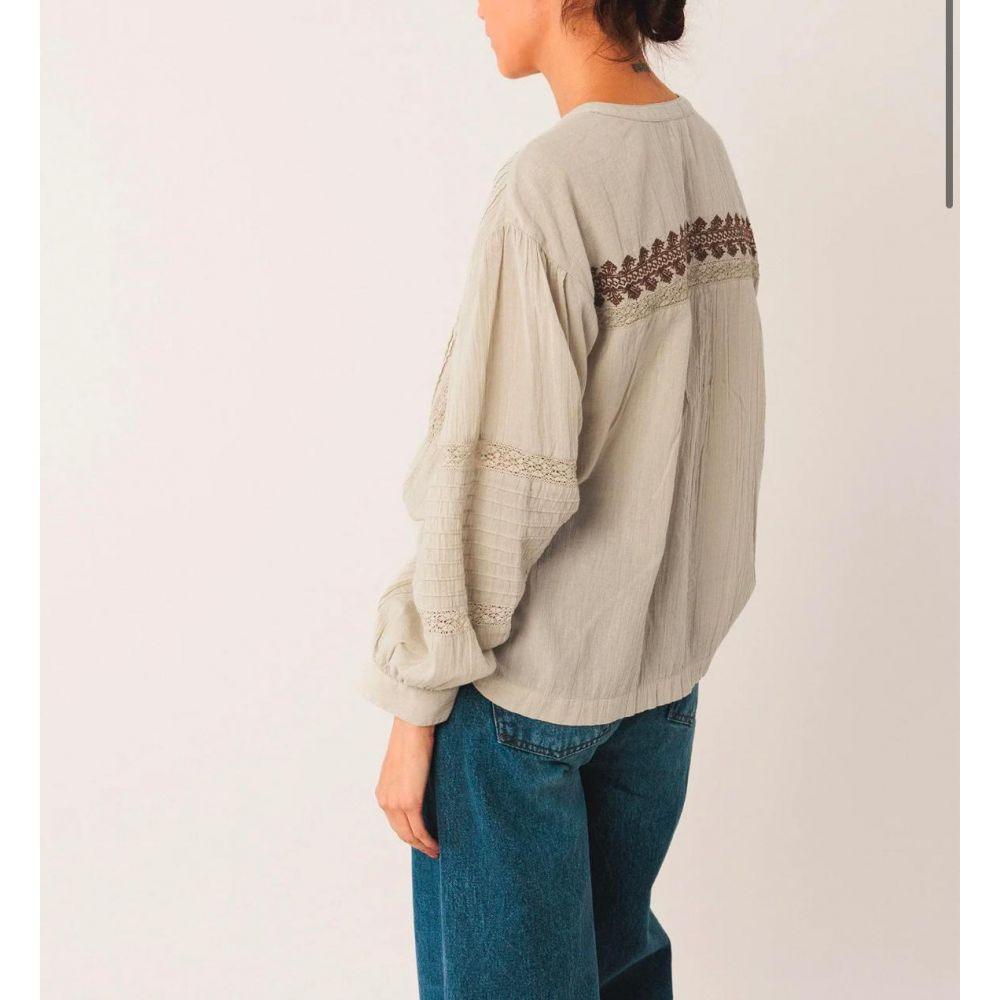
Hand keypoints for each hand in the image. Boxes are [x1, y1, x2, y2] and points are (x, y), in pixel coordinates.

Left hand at [375, 716, 439, 858]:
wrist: (412, 727)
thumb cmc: (412, 740)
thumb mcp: (406, 766)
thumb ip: (408, 782)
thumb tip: (421, 789)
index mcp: (383, 792)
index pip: (396, 822)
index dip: (409, 835)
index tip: (422, 841)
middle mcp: (385, 801)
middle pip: (401, 833)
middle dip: (416, 844)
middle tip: (432, 851)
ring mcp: (395, 803)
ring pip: (409, 835)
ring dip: (423, 845)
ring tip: (436, 850)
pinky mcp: (409, 802)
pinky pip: (419, 829)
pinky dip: (428, 840)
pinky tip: (437, 844)